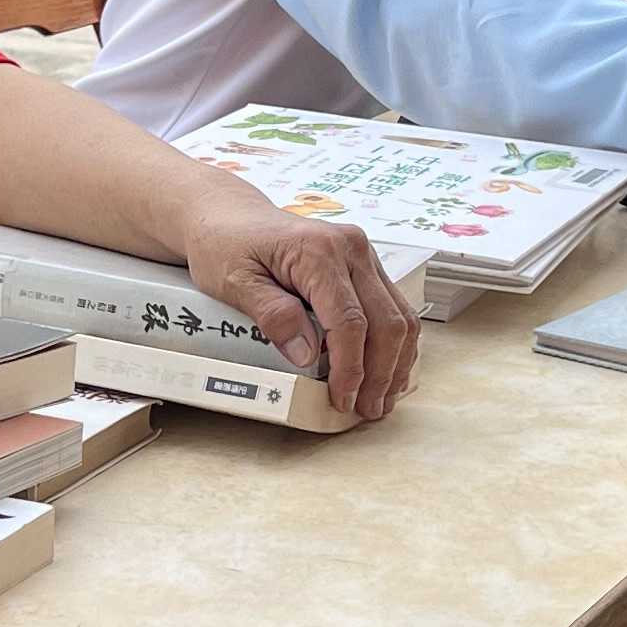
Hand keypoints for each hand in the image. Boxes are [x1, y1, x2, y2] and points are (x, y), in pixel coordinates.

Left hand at [181, 202, 417, 423]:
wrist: (230, 217)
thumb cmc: (227, 244)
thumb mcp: (233, 281)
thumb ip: (272, 314)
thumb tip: (306, 354)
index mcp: (318, 251)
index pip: (350, 321)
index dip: (351, 367)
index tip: (342, 398)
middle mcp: (350, 249)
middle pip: (387, 321)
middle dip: (381, 373)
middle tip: (368, 409)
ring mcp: (362, 255)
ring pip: (400, 315)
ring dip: (395, 362)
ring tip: (381, 398)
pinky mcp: (364, 265)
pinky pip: (392, 307)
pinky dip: (393, 344)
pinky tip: (385, 370)